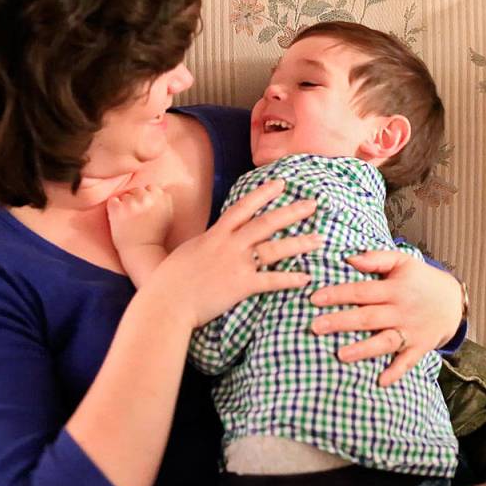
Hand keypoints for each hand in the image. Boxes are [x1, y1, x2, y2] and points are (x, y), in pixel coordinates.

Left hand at [107, 185, 173, 252]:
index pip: (151, 188)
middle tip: (137, 219)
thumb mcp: (167, 217)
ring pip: (125, 195)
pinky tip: (120, 221)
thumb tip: (159, 189)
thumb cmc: (155, 238)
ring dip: (125, 206)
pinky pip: (113, 201)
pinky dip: (114, 209)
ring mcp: (132, 203)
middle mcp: (148, 199)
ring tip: (130, 222)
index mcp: (162, 199)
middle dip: (136, 200)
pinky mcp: (117, 209)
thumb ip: (164, 201)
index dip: (148, 199)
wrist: (142, 253)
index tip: (148, 212)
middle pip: (138, 190)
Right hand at [144, 179, 321, 329]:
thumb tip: (212, 241)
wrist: (166, 302)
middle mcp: (229, 245)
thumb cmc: (169, 281)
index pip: (243, 207)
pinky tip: (306, 278)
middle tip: (313, 204)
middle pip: (266, 223)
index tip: (281, 183)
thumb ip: (205, 245)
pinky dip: (290, 279)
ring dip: (299, 243)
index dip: (264, 193)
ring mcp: (236, 264)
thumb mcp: (188, 253)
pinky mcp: (241, 286)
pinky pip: (271, 280)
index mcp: (215, 235)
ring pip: (274, 248)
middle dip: (292, 212)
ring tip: (320, 239)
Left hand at [309, 251, 463, 386]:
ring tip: (340, 355)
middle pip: (368, 317)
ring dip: (363, 349)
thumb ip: (376, 258)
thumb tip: (350, 258)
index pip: (362, 291)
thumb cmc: (420, 279)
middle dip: (341, 322)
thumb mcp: (402, 261)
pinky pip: (407, 362)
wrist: (452, 301)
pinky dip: (396, 372)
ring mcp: (410, 331)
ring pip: (384, 341)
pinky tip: (380, 381)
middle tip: (315, 327)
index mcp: (394, 288)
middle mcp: (401, 310)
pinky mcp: (419, 347)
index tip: (314, 299)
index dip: (338, 294)